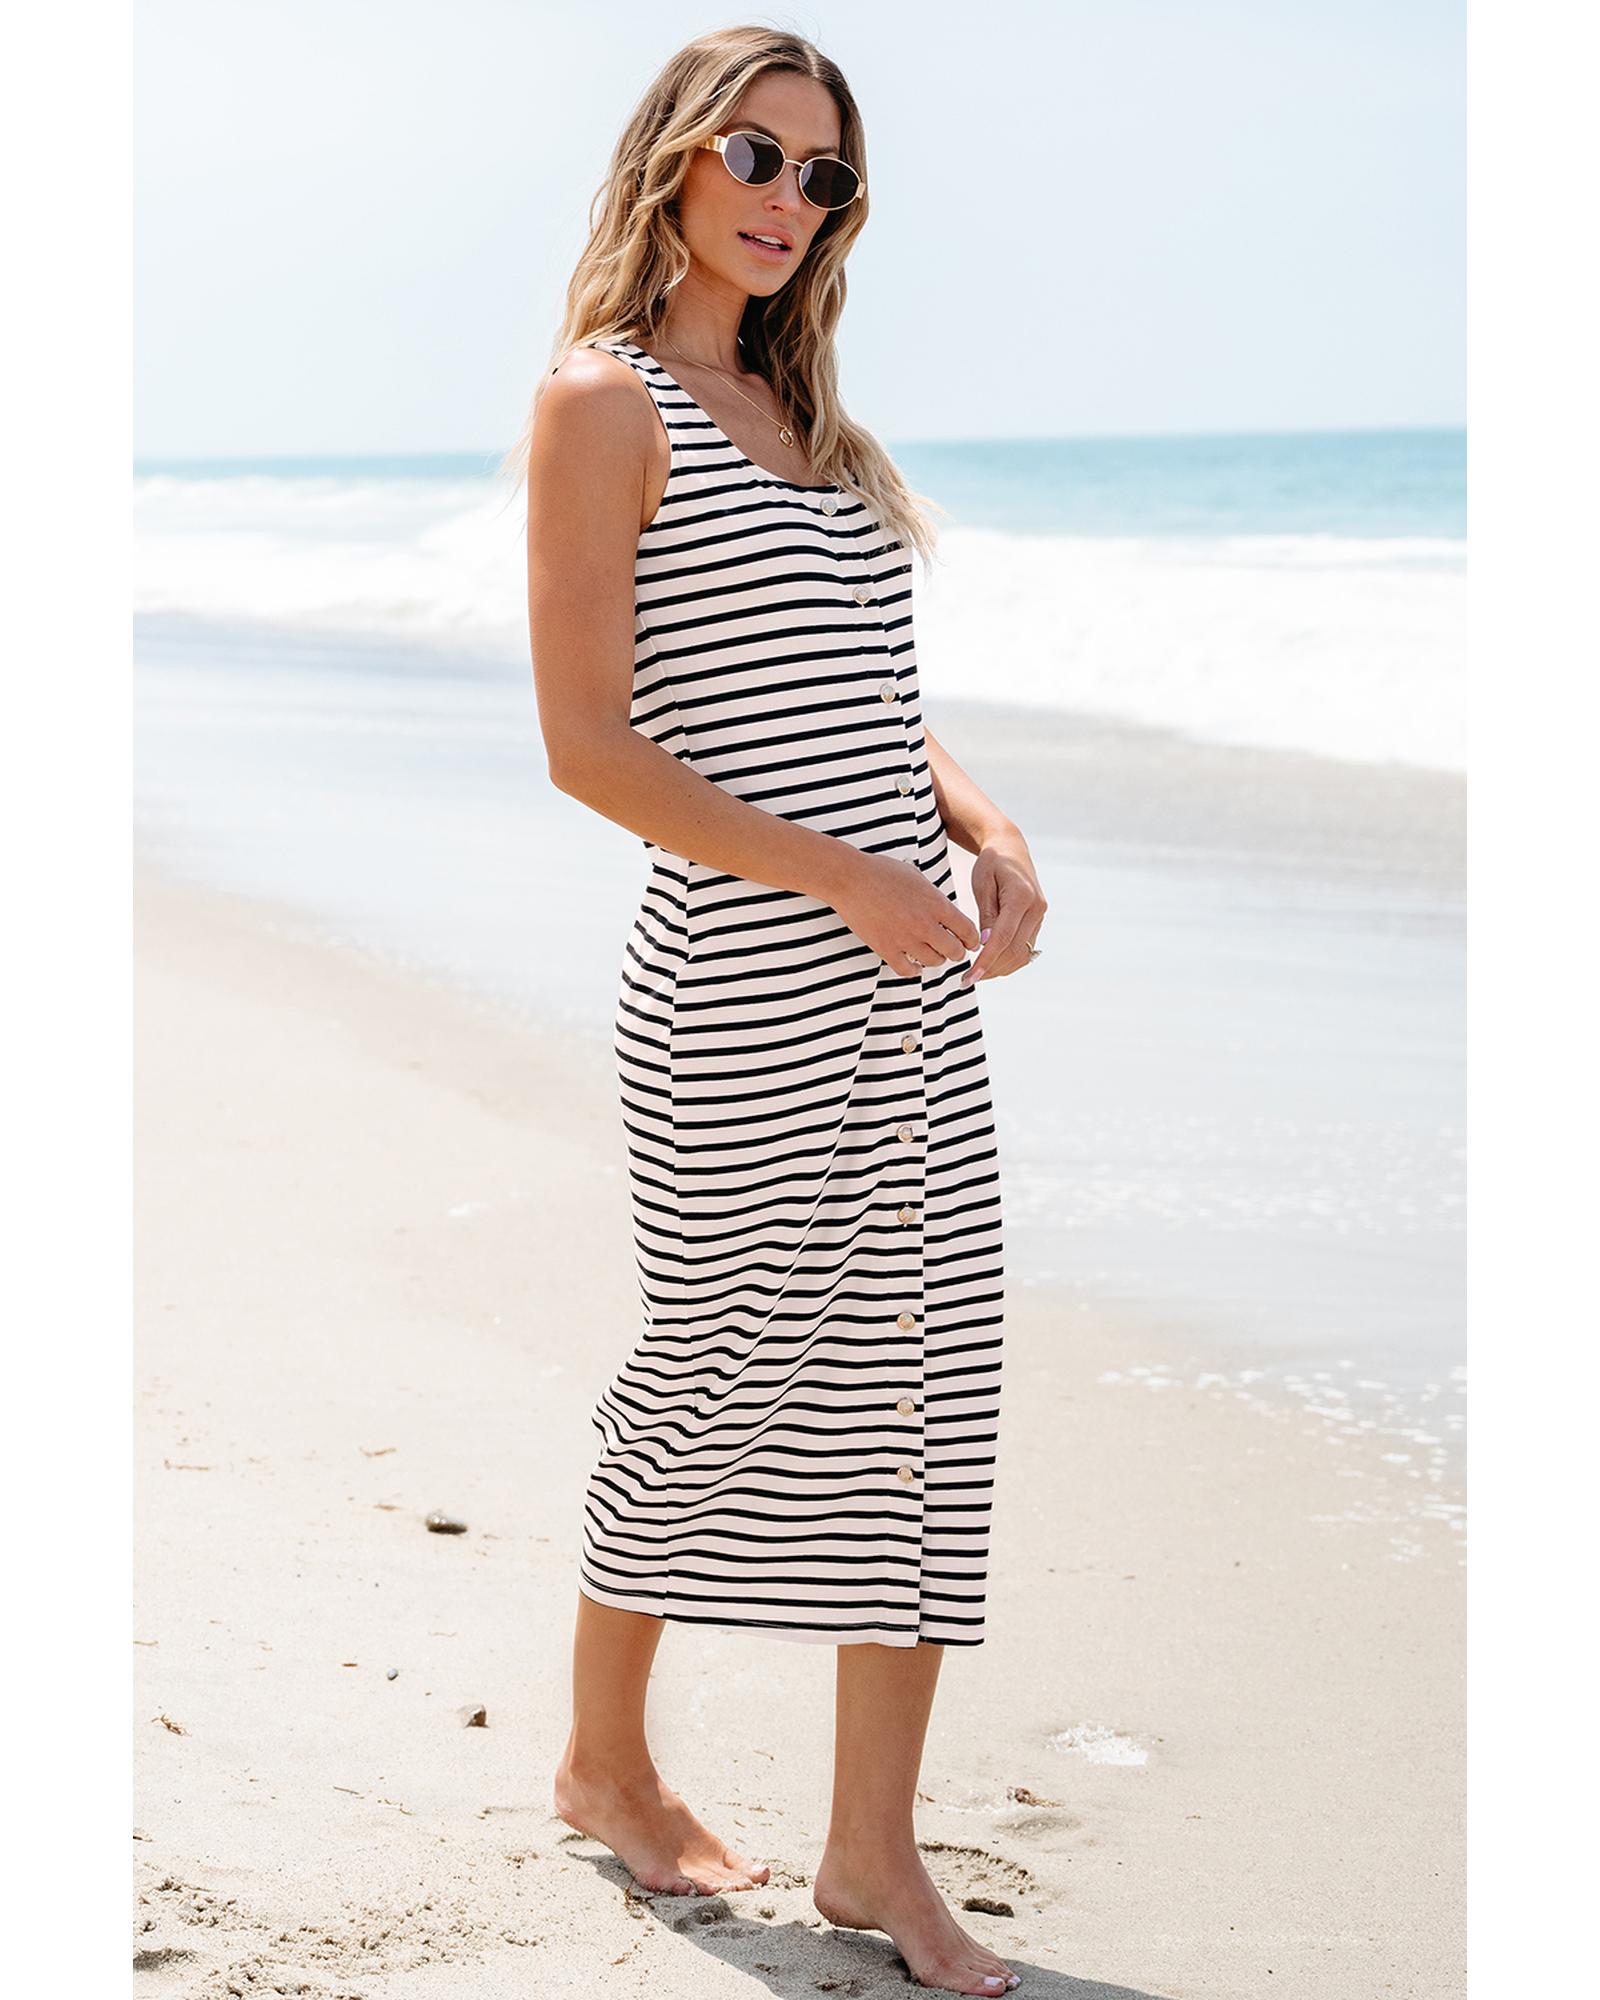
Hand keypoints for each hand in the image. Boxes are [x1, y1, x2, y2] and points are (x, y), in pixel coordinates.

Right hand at [832, 852, 982, 978]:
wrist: (851, 878)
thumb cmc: (881, 872)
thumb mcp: (917, 877)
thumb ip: (933, 897)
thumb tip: (943, 911)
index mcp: (936, 904)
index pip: (967, 930)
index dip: (972, 940)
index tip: (970, 943)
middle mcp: (925, 924)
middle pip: (954, 951)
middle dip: (957, 952)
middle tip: (953, 951)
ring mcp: (905, 938)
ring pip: (933, 962)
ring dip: (935, 959)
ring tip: (931, 954)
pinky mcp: (886, 948)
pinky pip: (907, 971)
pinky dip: (913, 970)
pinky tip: (913, 965)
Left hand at [960, 827, 1046, 986]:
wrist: (1011, 848)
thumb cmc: (991, 863)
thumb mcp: (982, 884)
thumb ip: (986, 915)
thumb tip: (985, 945)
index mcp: (1022, 897)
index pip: (1003, 937)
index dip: (986, 960)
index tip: (970, 976)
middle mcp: (1036, 908)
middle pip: (1014, 950)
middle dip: (991, 969)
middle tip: (967, 980)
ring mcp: (1040, 916)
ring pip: (1022, 954)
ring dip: (1000, 968)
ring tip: (976, 974)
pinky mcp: (1038, 921)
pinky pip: (1025, 948)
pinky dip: (1008, 960)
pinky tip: (990, 963)